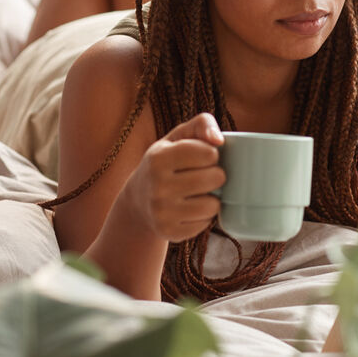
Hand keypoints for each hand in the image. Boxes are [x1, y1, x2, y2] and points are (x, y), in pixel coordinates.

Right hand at [119, 112, 225, 242]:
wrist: (138, 202)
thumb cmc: (166, 163)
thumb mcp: (177, 137)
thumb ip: (202, 124)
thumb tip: (219, 140)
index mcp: (158, 158)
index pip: (208, 153)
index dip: (212, 154)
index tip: (203, 157)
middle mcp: (157, 186)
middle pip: (215, 178)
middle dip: (217, 175)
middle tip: (206, 176)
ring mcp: (162, 212)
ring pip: (213, 205)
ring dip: (213, 198)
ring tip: (201, 193)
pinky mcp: (169, 232)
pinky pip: (205, 224)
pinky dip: (204, 216)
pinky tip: (192, 209)